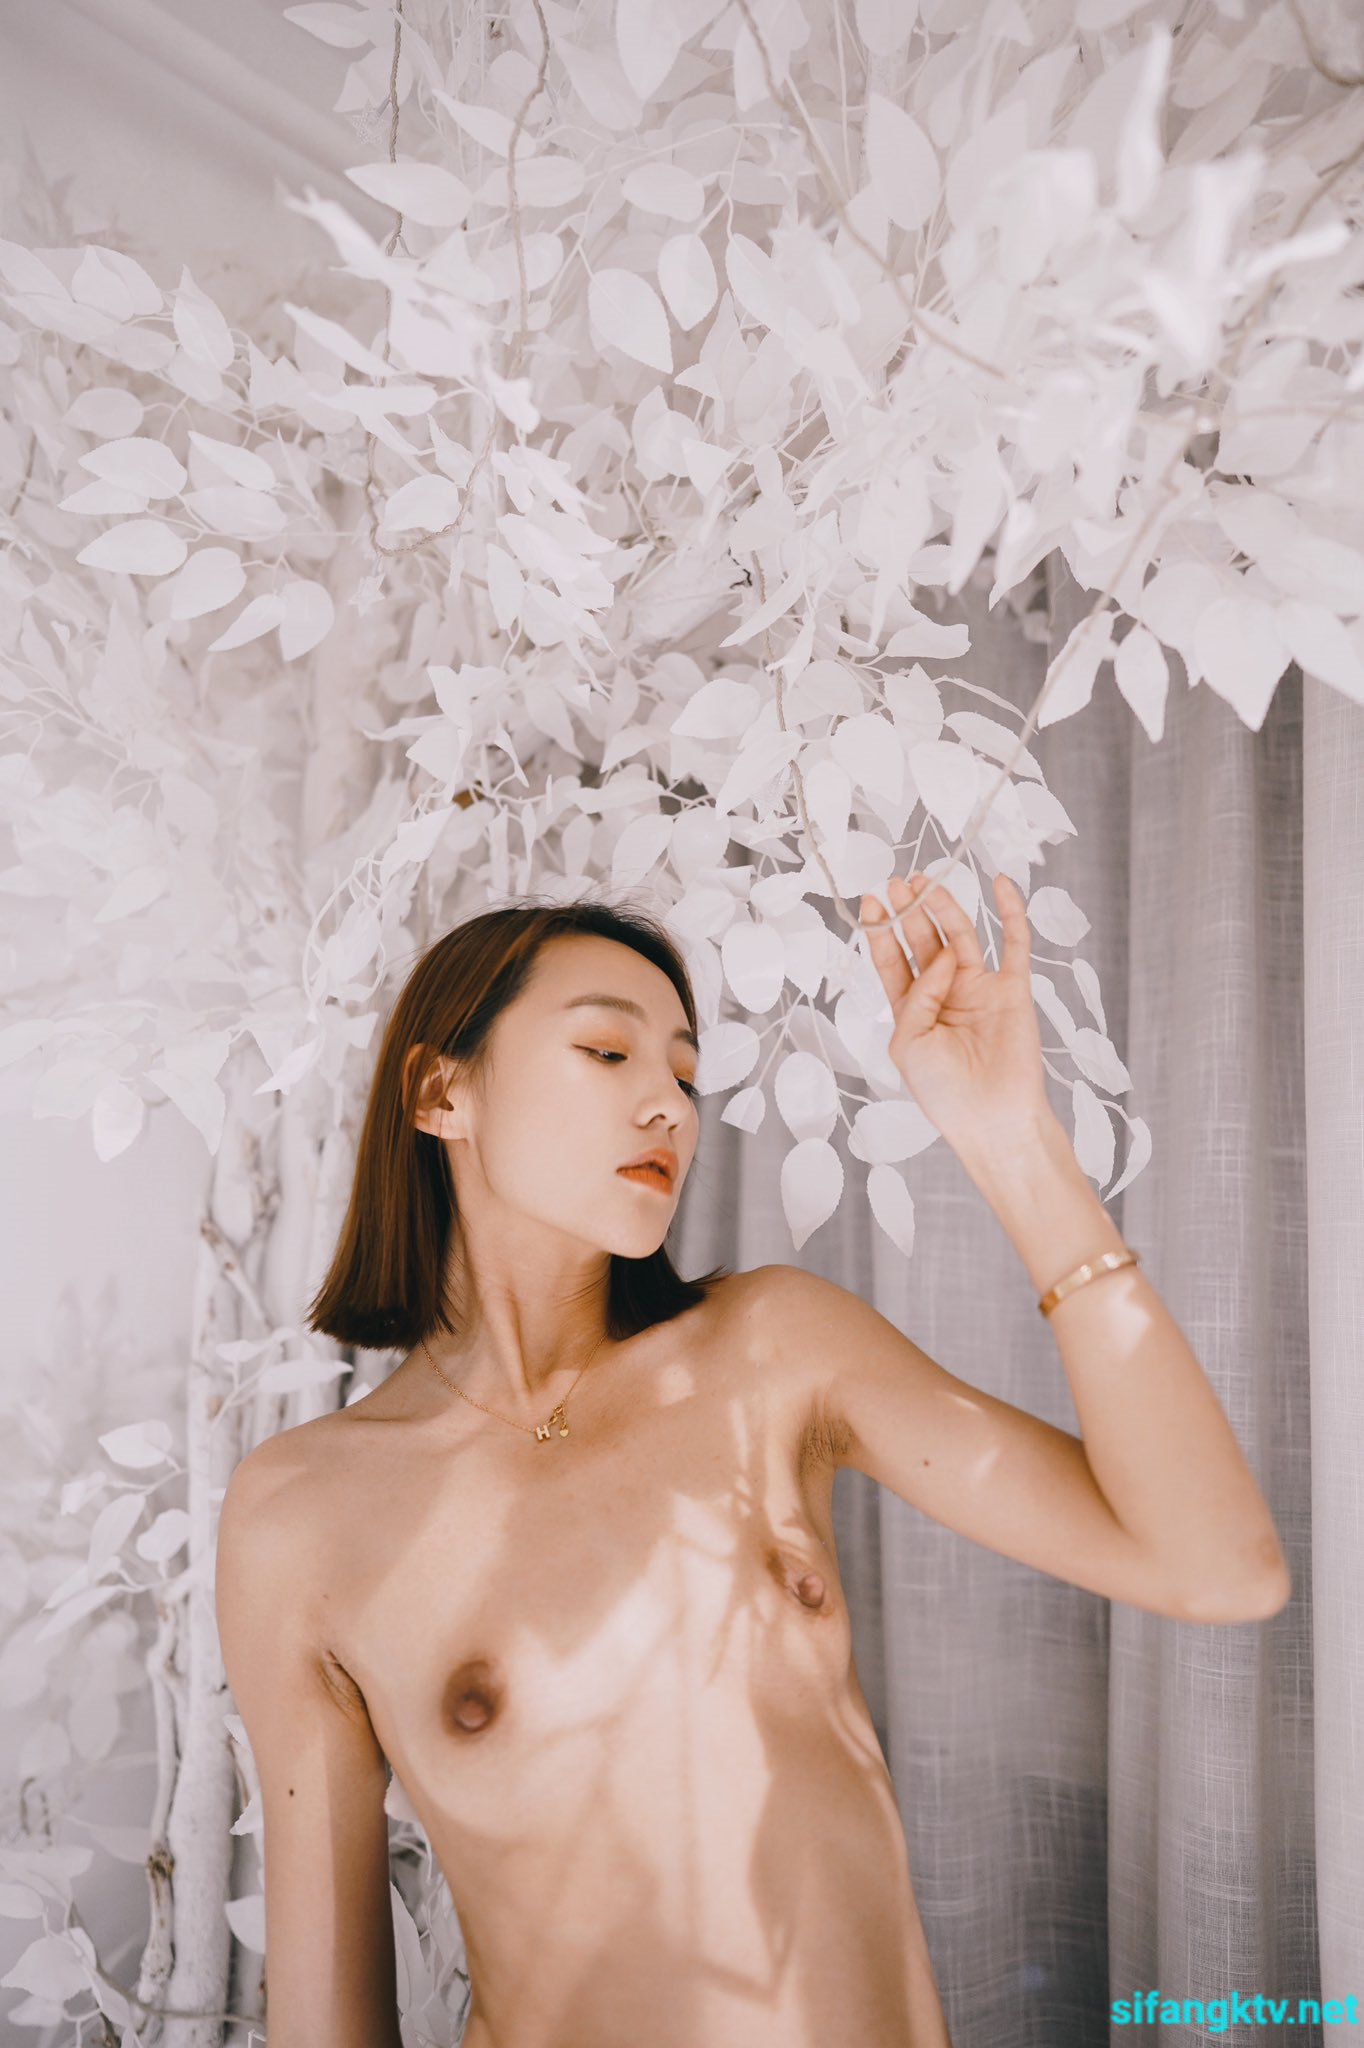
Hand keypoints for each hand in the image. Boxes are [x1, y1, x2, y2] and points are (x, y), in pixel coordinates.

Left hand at [859, 870, 1053, 1158]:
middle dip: (909, 912)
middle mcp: (945, 994)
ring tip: (927, 882)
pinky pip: (1015, 944)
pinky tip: (1000, 884)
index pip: (893, 960)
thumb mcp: (908, 1043)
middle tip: (897, 882)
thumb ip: (917, 995)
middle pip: (924, 942)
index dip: (881, 930)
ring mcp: (980, 989)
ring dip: (944, 908)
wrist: (992, 1119)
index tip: (871, 900)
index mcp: (913, 1010)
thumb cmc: (944, 1091)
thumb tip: (945, 957)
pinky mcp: (1013, 990)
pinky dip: (1010, 913)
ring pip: (961, 936)